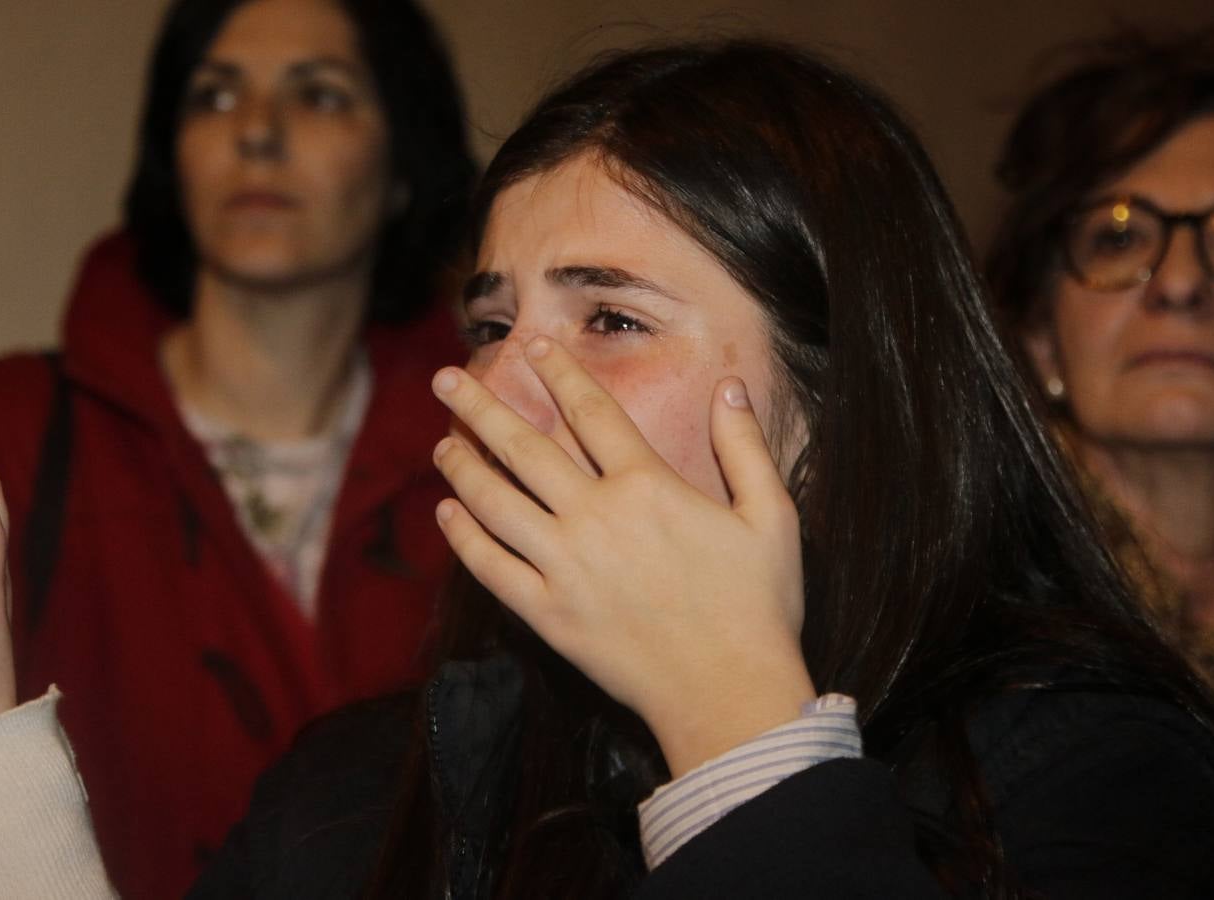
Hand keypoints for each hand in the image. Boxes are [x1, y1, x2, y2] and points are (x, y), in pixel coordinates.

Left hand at [431, 337, 814, 775]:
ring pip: (496, 502)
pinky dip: (464, 537)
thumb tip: (729, 389)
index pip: (591, 413)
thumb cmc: (758, 606)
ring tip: (441, 442)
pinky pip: (492, 568)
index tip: (532, 348)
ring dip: (464, 467)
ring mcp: (565, 566)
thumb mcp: (772, 517)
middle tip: (447, 378)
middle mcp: (595, 517)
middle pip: (524, 448)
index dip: (559, 374)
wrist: (730, 692)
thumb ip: (744, 448)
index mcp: (647, 486)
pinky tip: (447, 513)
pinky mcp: (548, 614)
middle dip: (481, 407)